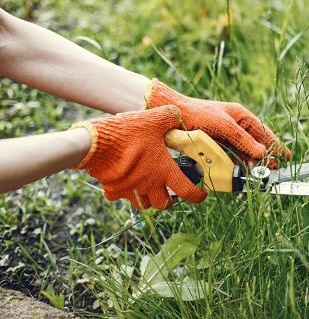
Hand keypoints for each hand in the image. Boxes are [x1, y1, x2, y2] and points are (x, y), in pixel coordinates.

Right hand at [70, 106, 206, 208]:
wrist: (96, 143)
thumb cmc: (128, 133)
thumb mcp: (154, 119)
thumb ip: (170, 117)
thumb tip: (177, 114)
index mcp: (164, 171)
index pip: (188, 192)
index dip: (197, 196)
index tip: (200, 195)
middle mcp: (149, 185)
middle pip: (164, 204)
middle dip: (169, 200)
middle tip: (170, 191)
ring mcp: (130, 190)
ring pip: (143, 204)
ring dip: (148, 198)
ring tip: (148, 187)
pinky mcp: (112, 190)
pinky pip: (119, 197)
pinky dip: (122, 193)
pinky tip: (123, 181)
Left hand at [145, 79, 289, 167]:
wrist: (171, 116)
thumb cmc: (198, 114)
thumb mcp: (223, 125)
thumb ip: (242, 139)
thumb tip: (261, 153)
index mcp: (241, 116)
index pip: (263, 133)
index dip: (274, 145)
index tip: (285, 158)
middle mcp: (235, 126)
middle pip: (255, 144)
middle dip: (265, 157)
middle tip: (273, 170)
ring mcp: (225, 137)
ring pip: (244, 153)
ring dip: (251, 163)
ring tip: (259, 174)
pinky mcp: (215, 145)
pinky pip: (230, 157)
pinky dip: (236, 164)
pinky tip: (240, 172)